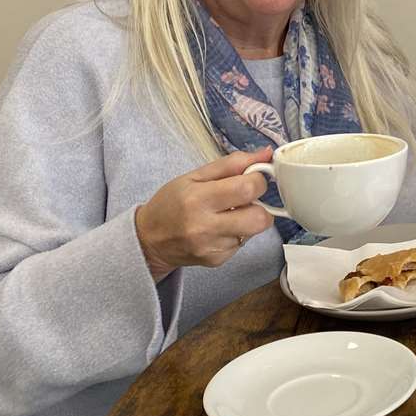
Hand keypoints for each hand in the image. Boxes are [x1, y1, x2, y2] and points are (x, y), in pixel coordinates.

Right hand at [134, 147, 275, 281]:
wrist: (149, 239)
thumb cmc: (171, 202)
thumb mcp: (195, 175)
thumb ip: (233, 163)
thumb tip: (266, 154)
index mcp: (198, 198)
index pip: (248, 189)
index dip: (258, 180)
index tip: (251, 178)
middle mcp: (204, 226)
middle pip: (260, 218)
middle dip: (260, 205)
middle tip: (245, 200)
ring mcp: (211, 247)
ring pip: (254, 232)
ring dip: (249, 220)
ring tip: (229, 214)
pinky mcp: (216, 261)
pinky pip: (243, 244)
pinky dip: (238, 234)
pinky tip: (220, 229)